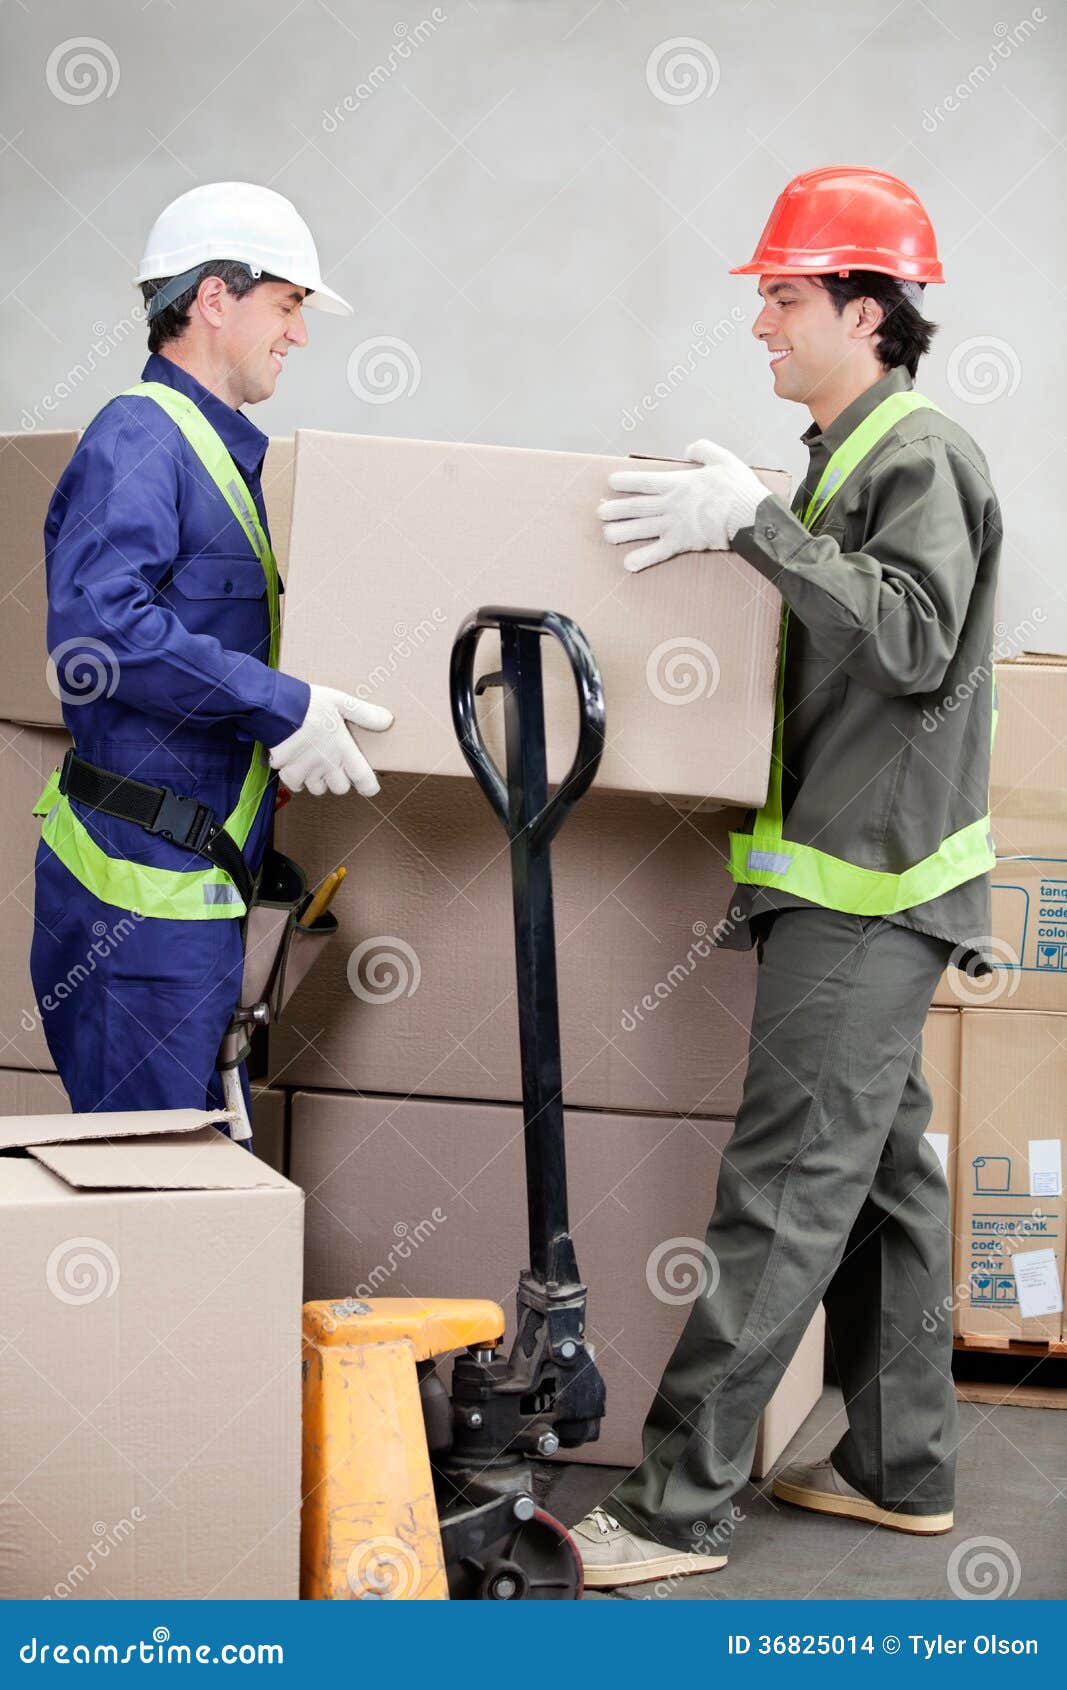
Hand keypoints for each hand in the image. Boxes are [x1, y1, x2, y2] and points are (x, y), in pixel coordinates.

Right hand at [268, 685, 392, 796]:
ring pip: (318, 789)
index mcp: (343, 749)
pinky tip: (298, 764)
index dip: (369, 786)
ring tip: (316, 763)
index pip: (363, 780)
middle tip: (335, 763)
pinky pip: (297, 785)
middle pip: (340, 788)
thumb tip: (387, 720)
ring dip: (319, 780)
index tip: (368, 784)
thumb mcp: (341, 701)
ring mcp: (307, 770)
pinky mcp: (288, 771)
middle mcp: (327, 764)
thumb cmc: (309, 703)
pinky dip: (298, 779)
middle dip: (340, 779)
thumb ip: (364, 713)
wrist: (275, 707)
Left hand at [598, 440, 766, 571]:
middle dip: (616, 509)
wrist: (750, 517)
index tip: (611, 482)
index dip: (626, 481)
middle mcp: (671, 504)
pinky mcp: (682, 543)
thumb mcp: (723, 459)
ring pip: (642, 529)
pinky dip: (643, 558)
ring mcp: (674, 525)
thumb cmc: (738, 488)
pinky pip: (658, 552)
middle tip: (600, 512)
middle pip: (637, 507)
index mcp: (678, 483)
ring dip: (622, 532)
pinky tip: (628, 564)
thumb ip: (703, 449)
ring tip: (607, 535)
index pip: (645, 481)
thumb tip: (687, 448)